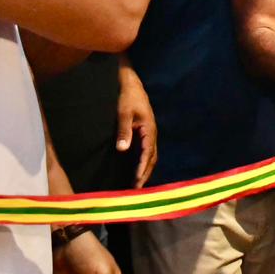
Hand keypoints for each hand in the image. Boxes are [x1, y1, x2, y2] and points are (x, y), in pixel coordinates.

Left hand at [116, 65, 156, 186]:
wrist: (133, 84)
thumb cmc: (128, 97)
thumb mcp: (124, 113)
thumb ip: (123, 131)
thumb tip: (122, 150)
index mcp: (149, 130)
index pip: (148, 154)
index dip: (143, 169)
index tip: (137, 182)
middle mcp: (152, 134)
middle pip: (152, 158)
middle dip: (146, 174)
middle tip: (137, 189)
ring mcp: (150, 133)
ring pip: (151, 156)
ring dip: (145, 169)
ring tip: (138, 184)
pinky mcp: (145, 132)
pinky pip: (147, 151)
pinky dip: (144, 162)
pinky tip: (137, 169)